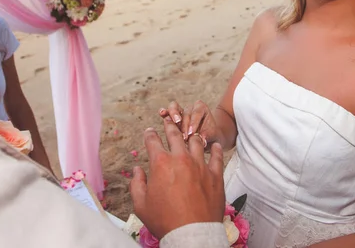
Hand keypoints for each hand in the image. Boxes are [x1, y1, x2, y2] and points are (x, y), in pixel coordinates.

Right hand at [129, 118, 224, 239]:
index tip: (149, 131)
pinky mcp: (215, 174)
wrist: (192, 233)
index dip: (150, 134)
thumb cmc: (164, 220)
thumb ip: (137, 184)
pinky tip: (215, 145)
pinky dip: (215, 149)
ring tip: (191, 132)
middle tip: (170, 121)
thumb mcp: (141, 205)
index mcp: (161, 164)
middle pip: (175, 136)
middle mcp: (181, 159)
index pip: (153, 141)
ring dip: (192, 136)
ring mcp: (200, 165)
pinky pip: (217, 156)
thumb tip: (138, 170)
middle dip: (170, 126)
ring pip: (197, 142)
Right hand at [160, 100, 219, 147]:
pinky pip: (167, 111)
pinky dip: (164, 112)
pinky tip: (162, 113)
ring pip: (175, 107)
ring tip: (175, 123)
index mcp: (201, 108)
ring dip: (174, 115)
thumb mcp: (211, 135)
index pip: (197, 113)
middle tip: (184, 137)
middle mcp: (191, 107)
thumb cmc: (209, 135)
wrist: (205, 137)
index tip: (191, 133)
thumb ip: (206, 136)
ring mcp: (181, 111)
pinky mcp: (172, 116)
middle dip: (184, 125)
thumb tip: (202, 140)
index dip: (194, 122)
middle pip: (186, 113)